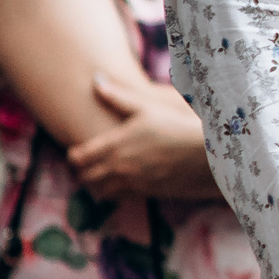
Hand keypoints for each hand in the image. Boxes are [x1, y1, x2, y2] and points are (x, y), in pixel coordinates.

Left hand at [70, 74, 212, 198]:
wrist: (204, 154)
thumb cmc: (175, 126)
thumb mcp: (146, 108)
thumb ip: (118, 97)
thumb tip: (96, 80)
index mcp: (114, 144)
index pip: (78, 157)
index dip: (73, 155)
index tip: (77, 151)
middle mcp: (118, 167)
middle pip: (85, 177)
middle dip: (83, 172)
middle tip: (87, 165)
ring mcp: (130, 183)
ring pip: (100, 192)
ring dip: (97, 185)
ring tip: (102, 176)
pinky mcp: (144, 194)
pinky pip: (119, 199)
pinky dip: (115, 193)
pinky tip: (122, 183)